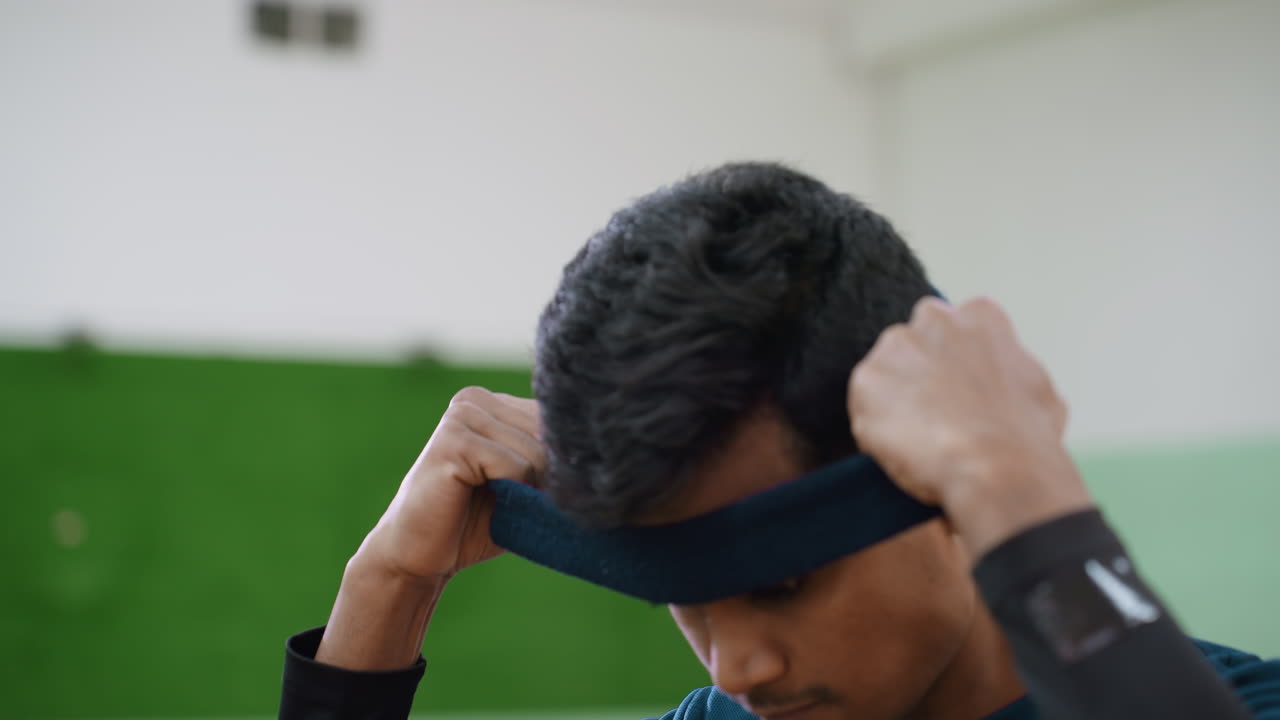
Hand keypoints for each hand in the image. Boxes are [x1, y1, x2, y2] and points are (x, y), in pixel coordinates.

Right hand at [358, 387, 544, 581]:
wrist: (419, 554)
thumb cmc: (474, 522)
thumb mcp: (524, 483)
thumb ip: (553, 461)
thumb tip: (604, 454)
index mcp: (493, 403)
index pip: (557, 421)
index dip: (561, 464)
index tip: (538, 490)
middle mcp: (475, 399)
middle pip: (550, 436)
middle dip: (547, 479)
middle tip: (515, 502)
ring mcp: (461, 415)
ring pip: (536, 452)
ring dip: (527, 490)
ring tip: (496, 502)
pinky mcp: (453, 440)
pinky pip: (515, 467)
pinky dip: (511, 493)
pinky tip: (478, 500)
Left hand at [847, 296, 1091, 554]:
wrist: (996, 467)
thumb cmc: (1027, 437)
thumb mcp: (1039, 390)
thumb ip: (1012, 367)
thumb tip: (1005, 373)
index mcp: (979, 316)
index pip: (954, 325)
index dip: (953, 362)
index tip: (958, 391)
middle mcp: (934, 320)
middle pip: (913, 341)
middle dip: (918, 372)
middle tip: (934, 415)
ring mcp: (897, 348)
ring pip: (885, 372)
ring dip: (895, 399)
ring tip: (921, 438)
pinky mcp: (867, 380)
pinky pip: (865, 405)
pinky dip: (876, 428)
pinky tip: (902, 448)